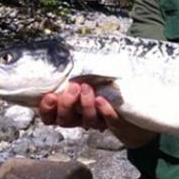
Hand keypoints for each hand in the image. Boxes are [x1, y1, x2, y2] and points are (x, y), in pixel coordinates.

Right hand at [38, 83, 156, 147]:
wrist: (132, 108)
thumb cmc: (102, 86)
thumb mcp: (85, 79)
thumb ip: (73, 74)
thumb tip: (64, 55)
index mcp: (68, 110)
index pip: (49, 116)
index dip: (47, 110)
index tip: (50, 96)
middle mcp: (80, 119)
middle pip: (65, 121)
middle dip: (67, 104)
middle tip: (74, 87)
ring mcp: (97, 122)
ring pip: (87, 121)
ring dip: (86, 105)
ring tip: (88, 88)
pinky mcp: (114, 123)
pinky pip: (109, 121)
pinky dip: (105, 112)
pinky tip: (102, 100)